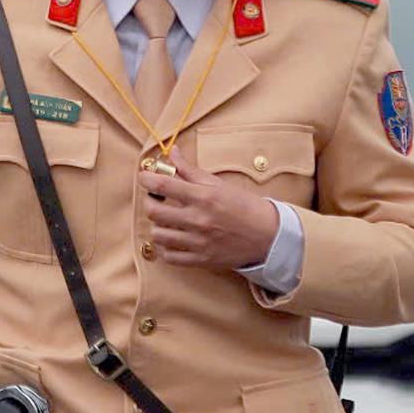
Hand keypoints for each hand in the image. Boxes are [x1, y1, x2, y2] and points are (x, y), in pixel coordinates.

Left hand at [139, 157, 277, 270]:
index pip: (163, 186)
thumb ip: (190, 170)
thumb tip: (172, 152)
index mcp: (204, 197)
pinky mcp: (201, 260)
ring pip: (158, 235)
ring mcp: (199, 242)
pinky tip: (172, 239)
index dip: (146, 179)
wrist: (269, 236)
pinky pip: (169, 256)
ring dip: (157, 226)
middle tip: (156, 199)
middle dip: (150, 203)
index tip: (144, 177)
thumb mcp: (219, 184)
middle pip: (154, 212)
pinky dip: (166, 247)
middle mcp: (199, 220)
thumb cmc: (244, 206)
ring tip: (166, 220)